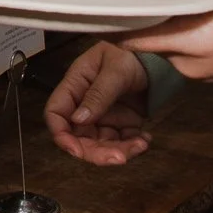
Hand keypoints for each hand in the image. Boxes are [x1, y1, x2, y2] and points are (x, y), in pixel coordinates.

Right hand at [44, 42, 151, 164]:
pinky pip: (122, 143)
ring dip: (119, 151)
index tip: (76, 150)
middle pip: (79, 137)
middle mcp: (84, 105)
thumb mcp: (115, 70)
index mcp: (74, 86)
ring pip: (101, 145)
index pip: (56, 113)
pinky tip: (146, 139)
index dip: (60, 134)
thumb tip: (78, 120)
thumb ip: (98, 94)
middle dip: (96, 152)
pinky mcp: (121, 123)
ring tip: (141, 144)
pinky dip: (133, 146)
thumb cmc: (129, 55)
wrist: (156, 56)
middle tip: (119, 157)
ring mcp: (103, 116)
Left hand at [116, 0, 212, 82]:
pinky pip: (181, 48)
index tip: (97, 3)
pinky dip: (174, 29)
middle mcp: (190, 64)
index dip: (111, 22)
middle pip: (146, 39)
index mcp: (193, 44)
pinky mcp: (212, 68)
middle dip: (134, 16)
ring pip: (164, 43)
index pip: (134, 38)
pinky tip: (179, 7)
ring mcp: (201, 70)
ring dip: (157, 21)